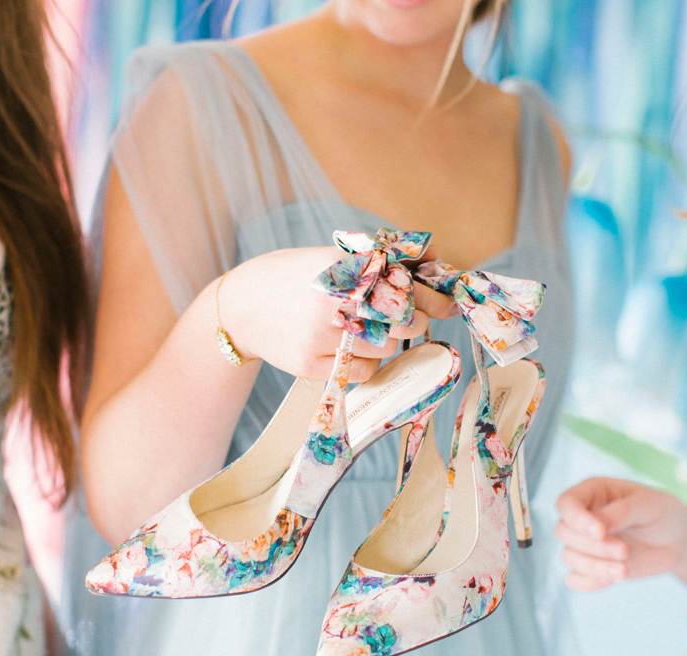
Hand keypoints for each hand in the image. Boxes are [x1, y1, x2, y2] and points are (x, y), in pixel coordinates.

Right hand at [219, 246, 456, 381]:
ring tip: (366, 329)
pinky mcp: (310, 364)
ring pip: (386, 347)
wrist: (240, 308)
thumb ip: (384, 256)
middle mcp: (332, 300)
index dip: (431, 296)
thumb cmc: (294, 279)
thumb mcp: (333, 257)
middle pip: (403, 320)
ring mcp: (320, 335)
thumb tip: (436, 254)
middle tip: (405, 317)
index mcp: (341, 267)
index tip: (446, 303)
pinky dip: (368, 362)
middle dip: (413, 320)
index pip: (405, 285)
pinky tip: (352, 347)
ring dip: (387, 340)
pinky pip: (364, 371)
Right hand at [555, 478, 686, 591]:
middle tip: (623, 550)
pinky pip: (574, 579)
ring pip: (568, 557)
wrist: (676, 538)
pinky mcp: (592, 567)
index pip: (566, 503)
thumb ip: (621, 512)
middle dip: (592, 546)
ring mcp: (585, 544)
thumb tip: (596, 527)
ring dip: (594, 566)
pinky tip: (611, 580)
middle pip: (563, 532)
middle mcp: (582, 518)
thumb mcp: (649, 504)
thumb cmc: (662, 512)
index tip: (600, 533)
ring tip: (623, 570)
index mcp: (592, 493)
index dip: (577, 519)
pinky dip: (588, 583)